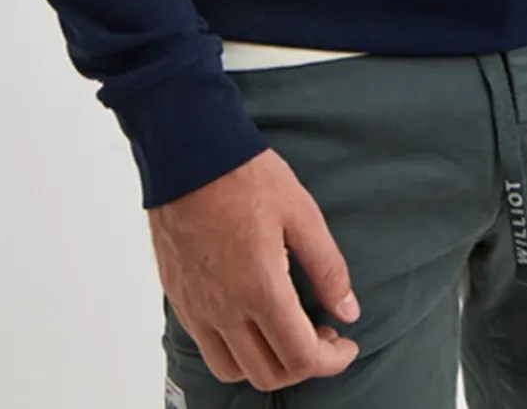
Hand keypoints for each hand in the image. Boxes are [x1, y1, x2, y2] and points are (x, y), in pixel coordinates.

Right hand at [149, 145, 360, 390]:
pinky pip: (206, 344)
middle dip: (303, 365)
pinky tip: (250, 314)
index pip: (301, 357)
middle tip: (320, 335)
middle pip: (268, 375)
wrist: (188, 151)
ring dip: (265, 363)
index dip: (332, 361)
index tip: (346, 344)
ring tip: (284, 329)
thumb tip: (348, 311)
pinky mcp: (178, 296)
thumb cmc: (245, 176)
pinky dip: (234, 348)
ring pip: (232, 369)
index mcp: (260, 289)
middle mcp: (225, 309)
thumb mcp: (301, 213)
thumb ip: (327, 268)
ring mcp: (196, 307)